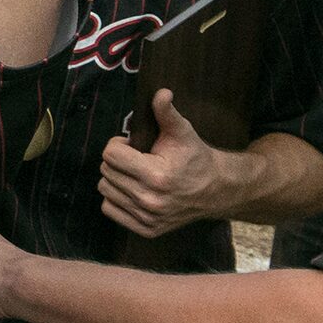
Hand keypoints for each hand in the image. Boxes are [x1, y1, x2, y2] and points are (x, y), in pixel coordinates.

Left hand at [99, 92, 235, 237]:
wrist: (217, 190)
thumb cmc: (196, 158)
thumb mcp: (183, 132)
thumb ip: (167, 112)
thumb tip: (161, 92)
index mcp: (156, 176)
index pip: (111, 154)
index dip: (118, 144)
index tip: (131, 144)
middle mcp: (150, 200)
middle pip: (106, 171)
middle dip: (117, 160)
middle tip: (135, 158)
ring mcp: (148, 218)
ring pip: (105, 190)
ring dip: (115, 179)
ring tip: (134, 173)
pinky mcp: (147, 230)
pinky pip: (110, 210)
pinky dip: (116, 198)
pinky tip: (132, 190)